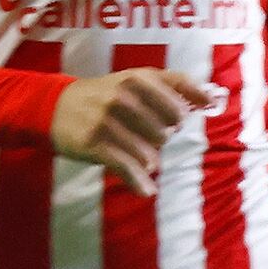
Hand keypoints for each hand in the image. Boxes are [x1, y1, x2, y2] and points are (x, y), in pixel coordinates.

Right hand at [48, 67, 217, 193]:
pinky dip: (139, 183)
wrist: (53, 106)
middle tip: (143, 134)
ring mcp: (107, 120)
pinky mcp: (94, 144)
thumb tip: (214, 101)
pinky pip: (128, 169)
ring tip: (135, 154)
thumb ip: (175, 84)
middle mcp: (123, 96)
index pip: (180, 105)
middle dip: (159, 138)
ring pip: (150, 154)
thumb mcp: (135, 78)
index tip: (173, 120)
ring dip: (147, 160)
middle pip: (167, 133)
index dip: (180, 117)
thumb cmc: (103, 94)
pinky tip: (145, 189)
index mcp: (137, 79)